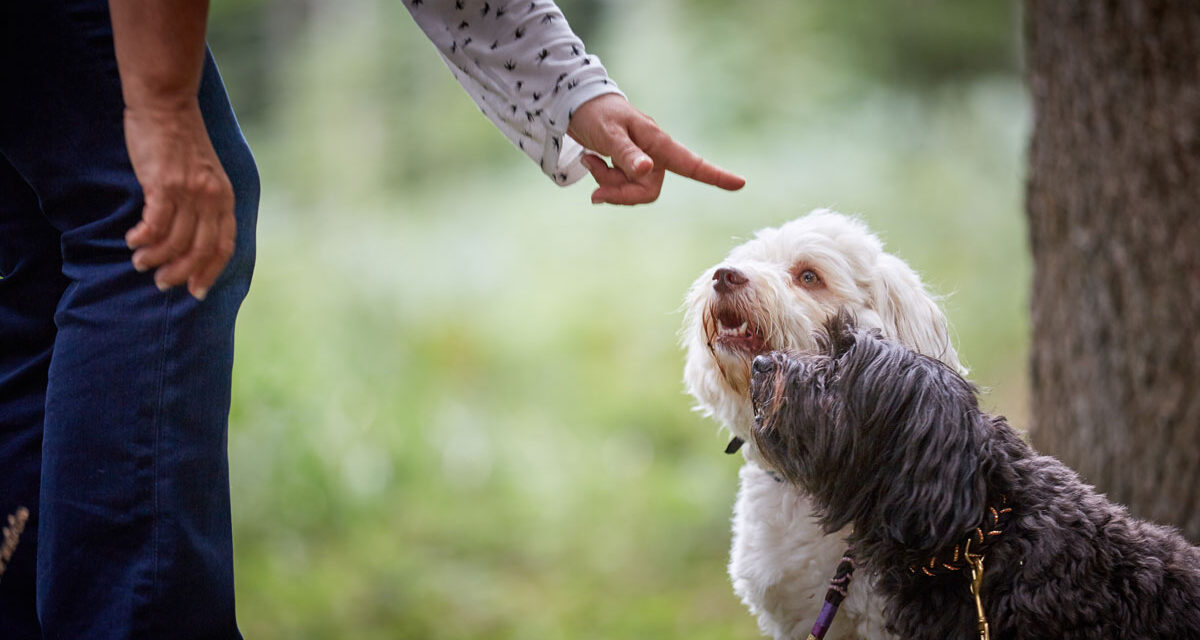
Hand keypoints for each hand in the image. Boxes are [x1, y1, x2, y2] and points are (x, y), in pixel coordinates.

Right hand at [123, 102, 234, 300]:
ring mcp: (189, 191)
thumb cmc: (181, 140)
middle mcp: (211, 197)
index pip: (224, 246)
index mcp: (225, 197)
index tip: (196, 291)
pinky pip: (155, 224)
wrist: (167, 104)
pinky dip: (144, 238)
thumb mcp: (206, 174)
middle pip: (200, 249)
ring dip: (156, 258)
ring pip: (175, 240)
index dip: (211, 271)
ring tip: (141, 262)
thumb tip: (193, 235)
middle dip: (182, 272)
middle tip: (162, 283)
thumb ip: (205, 201)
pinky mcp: (164, 184)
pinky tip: (133, 241)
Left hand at [566, 94, 744, 204]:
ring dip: (608, 184)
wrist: (578, 104)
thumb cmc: (597, 113)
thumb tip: (648, 171)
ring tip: (590, 162)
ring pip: (633, 190)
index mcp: (657, 142)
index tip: (740, 184)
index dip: (715, 175)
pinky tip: (590, 161)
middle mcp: (654, 154)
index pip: (691, 163)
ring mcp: (642, 161)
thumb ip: (627, 153)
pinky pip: (621, 186)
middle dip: (622, 193)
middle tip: (596, 191)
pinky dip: (603, 180)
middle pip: (649, 191)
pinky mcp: (629, 166)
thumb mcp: (609, 133)